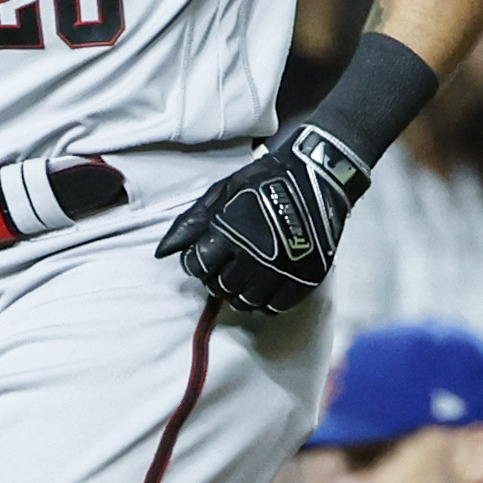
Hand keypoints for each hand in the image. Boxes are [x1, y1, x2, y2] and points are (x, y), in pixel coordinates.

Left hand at [156, 124, 371, 315]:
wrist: (318, 176)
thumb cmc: (265, 180)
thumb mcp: (222, 192)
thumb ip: (191, 222)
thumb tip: (163, 252)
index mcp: (228, 234)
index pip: (198, 266)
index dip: (196, 262)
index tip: (204, 254)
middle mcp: (253, 257)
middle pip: (220, 287)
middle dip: (216, 276)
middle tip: (226, 263)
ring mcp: (280, 271)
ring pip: (245, 301)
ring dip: (240, 291)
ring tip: (245, 273)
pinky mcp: (304, 278)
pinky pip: (275, 306)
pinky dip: (266, 299)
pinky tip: (265, 283)